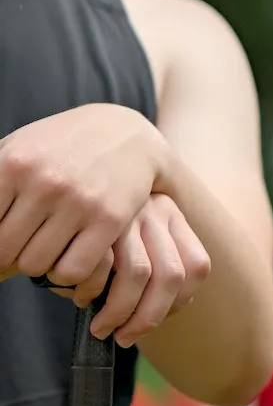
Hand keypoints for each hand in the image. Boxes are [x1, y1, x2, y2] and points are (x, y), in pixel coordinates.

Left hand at [0, 104, 167, 288]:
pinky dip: (65, 273)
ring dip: (37, 265)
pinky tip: (69, 255)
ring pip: (35, 265)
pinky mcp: (110, 217)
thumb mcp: (16, 148)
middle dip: (7, 258)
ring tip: (45, 249)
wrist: (126, 131)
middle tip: (21, 249)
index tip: (0, 245)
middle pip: (3, 252)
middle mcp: (45, 182)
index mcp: (14, 163)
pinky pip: (72, 270)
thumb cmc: (60, 146)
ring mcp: (80, 201)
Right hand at [55, 194, 210, 346]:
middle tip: (126, 337)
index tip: (157, 319)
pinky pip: (101, 265)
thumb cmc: (97, 232)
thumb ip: (149, 270)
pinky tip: (82, 300)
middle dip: (148, 318)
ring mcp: (126, 213)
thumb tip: (150, 318)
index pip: (196, 265)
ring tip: (102, 328)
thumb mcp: (132, 242)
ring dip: (120, 312)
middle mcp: (155, 210)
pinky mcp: (92, 219)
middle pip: (170, 275)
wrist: (61, 189)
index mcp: (171, 215)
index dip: (180, 301)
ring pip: (139, 274)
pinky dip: (92, 292)